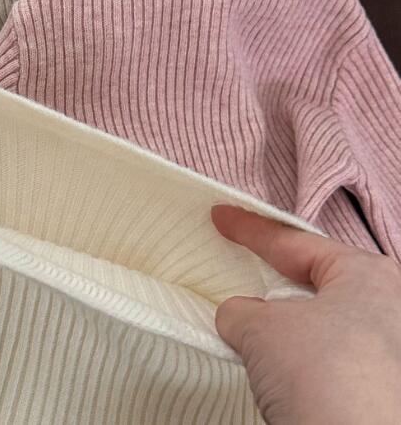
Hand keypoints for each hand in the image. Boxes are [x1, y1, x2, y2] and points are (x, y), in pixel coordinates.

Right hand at [212, 205, 400, 424]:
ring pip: (324, 320)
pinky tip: (282, 371)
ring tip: (257, 335)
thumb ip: (240, 310)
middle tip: (241, 271)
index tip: (220, 217)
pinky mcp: (381, 387)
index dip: (249, 229)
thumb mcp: (261, 328)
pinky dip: (301, 354)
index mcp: (368, 276)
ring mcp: (391, 351)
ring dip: (289, 324)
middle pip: (315, 280)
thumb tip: (238, 316)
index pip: (293, 243)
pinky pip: (331, 353)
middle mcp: (391, 307)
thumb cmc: (324, 378)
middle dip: (275, 279)